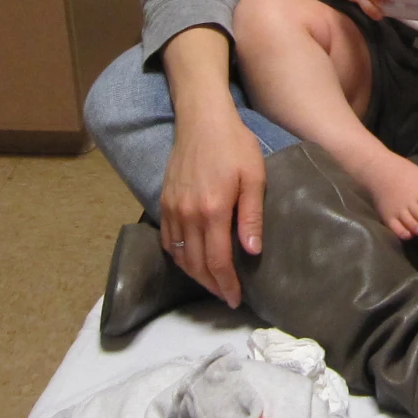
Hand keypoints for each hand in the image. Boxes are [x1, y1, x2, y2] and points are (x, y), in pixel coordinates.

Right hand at [158, 97, 266, 308]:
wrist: (202, 118)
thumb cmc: (235, 144)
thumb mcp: (254, 177)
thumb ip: (252, 215)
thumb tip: (251, 251)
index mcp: (213, 211)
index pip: (218, 262)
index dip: (227, 285)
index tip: (236, 300)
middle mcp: (188, 215)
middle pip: (197, 265)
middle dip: (212, 286)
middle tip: (227, 297)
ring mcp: (172, 209)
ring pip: (180, 256)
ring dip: (195, 275)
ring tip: (213, 283)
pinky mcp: (164, 201)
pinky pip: (168, 240)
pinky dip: (179, 257)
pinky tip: (191, 260)